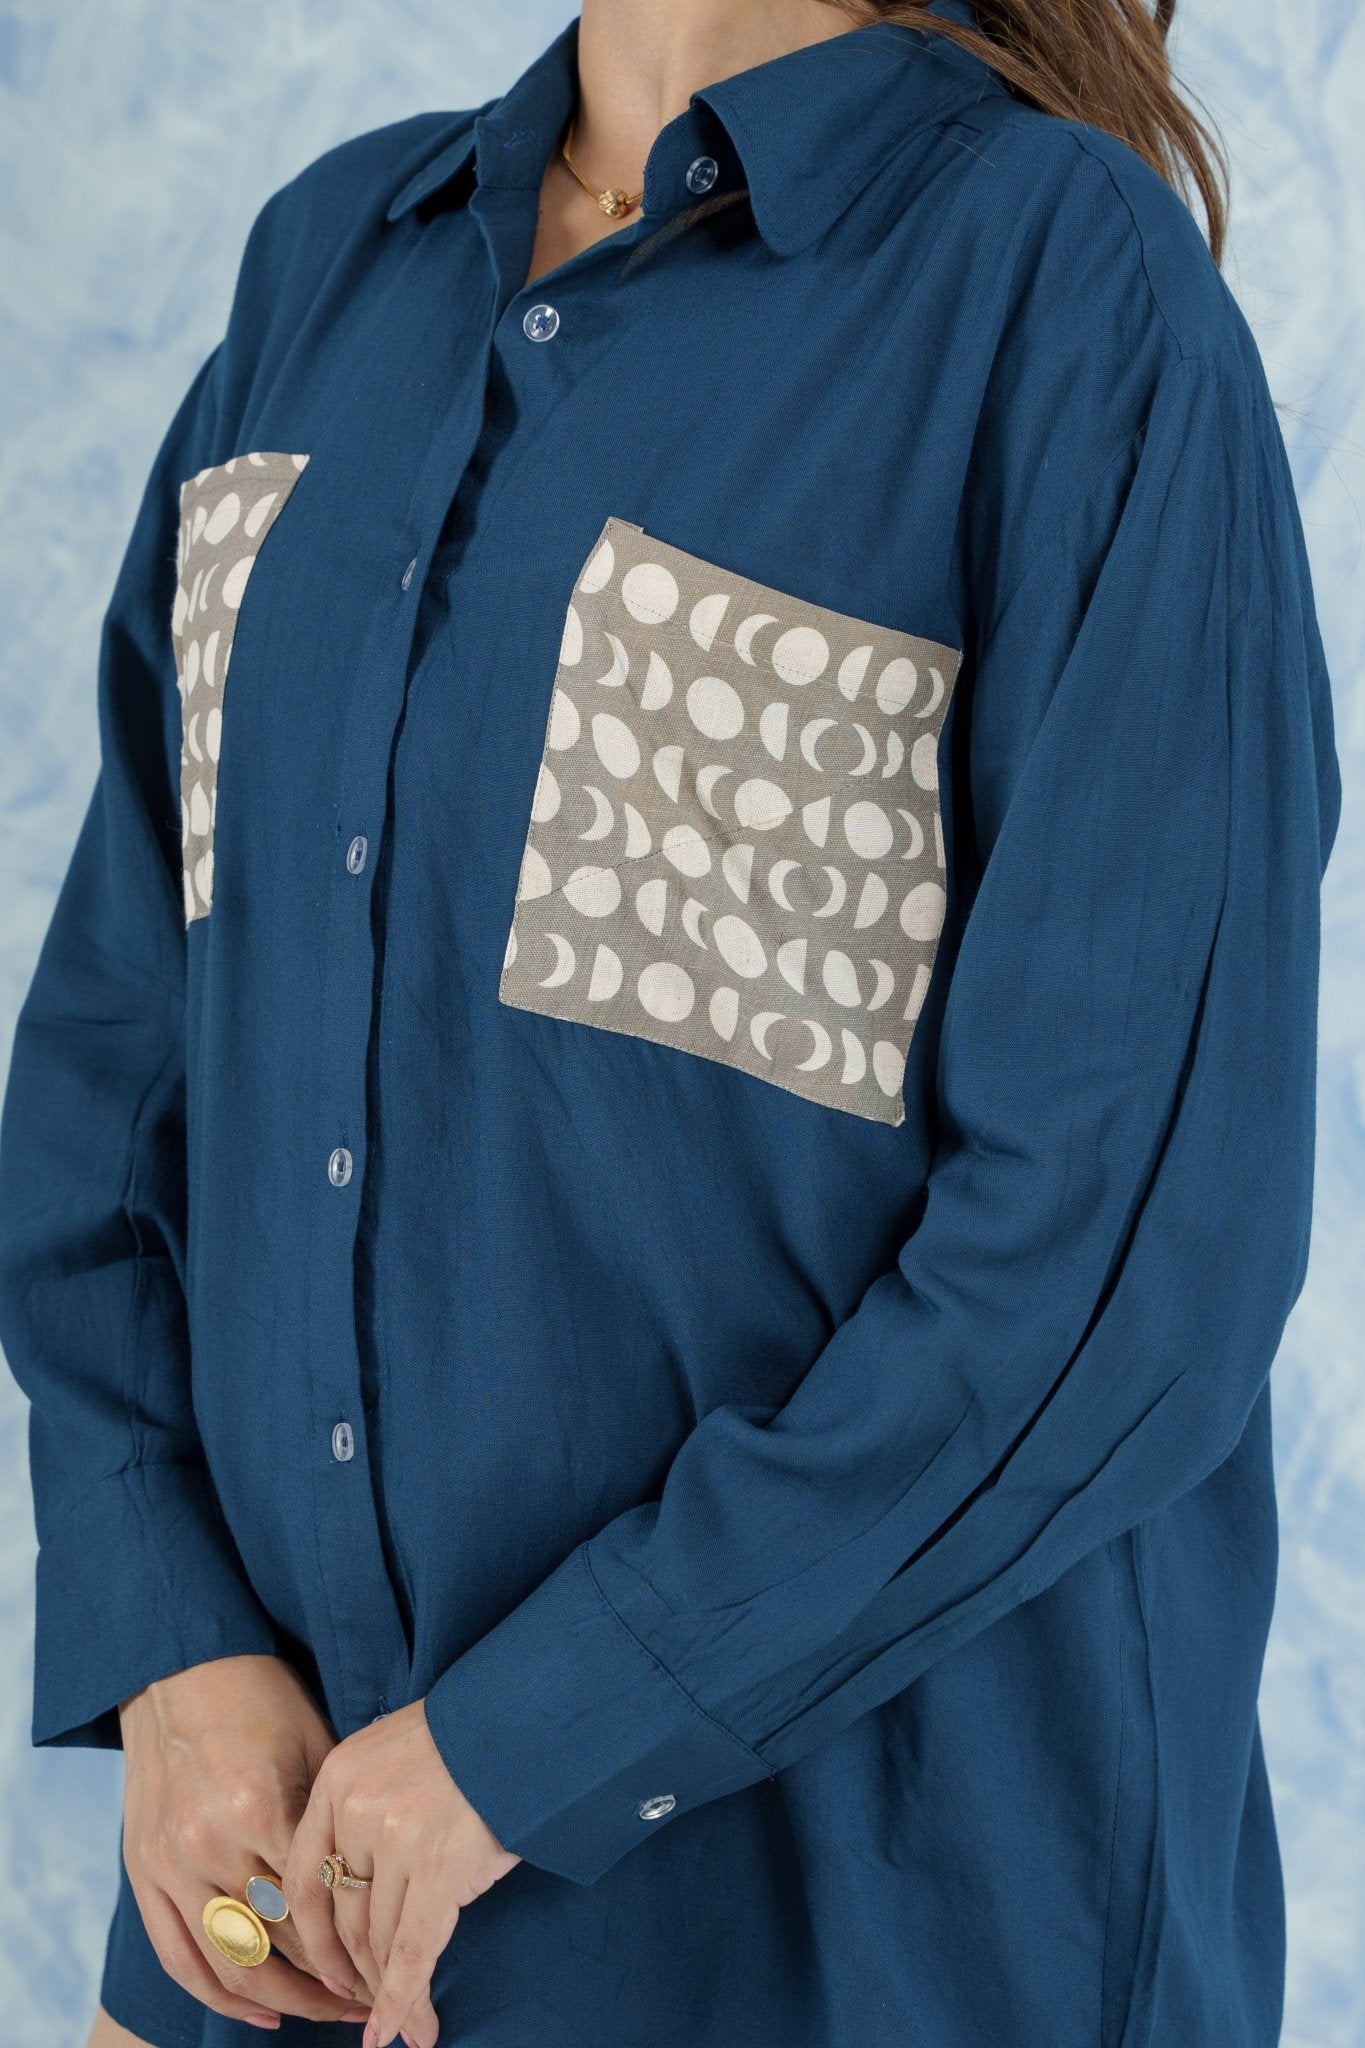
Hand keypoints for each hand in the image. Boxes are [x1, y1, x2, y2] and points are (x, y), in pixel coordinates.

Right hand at [116, 1653, 433, 2038]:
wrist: (181, 1668)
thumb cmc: (263, 1698)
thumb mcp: (316, 1745)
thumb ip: (334, 1820)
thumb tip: (381, 1888)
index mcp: (260, 1806)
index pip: (317, 1905)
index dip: (358, 1943)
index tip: (394, 1964)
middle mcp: (209, 1842)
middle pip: (279, 1943)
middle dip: (330, 1981)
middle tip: (372, 1997)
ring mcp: (169, 1863)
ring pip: (231, 1963)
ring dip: (283, 2001)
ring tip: (328, 2011)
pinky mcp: (143, 1872)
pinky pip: (179, 1957)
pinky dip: (219, 1996)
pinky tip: (261, 2015)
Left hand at [281, 1696, 520, 2047]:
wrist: (531, 1714)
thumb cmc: (473, 1732)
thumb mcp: (398, 1749)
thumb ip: (367, 1800)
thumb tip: (359, 1875)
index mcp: (338, 1777)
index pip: (303, 1879)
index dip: (313, 1937)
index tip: (327, 1971)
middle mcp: (356, 1808)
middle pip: (342, 1917)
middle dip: (354, 1970)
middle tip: (365, 2003)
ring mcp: (395, 1838)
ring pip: (378, 1940)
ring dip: (388, 1991)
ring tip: (403, 2023)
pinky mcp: (438, 1866)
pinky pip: (413, 1951)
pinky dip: (406, 2000)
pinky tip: (402, 2032)